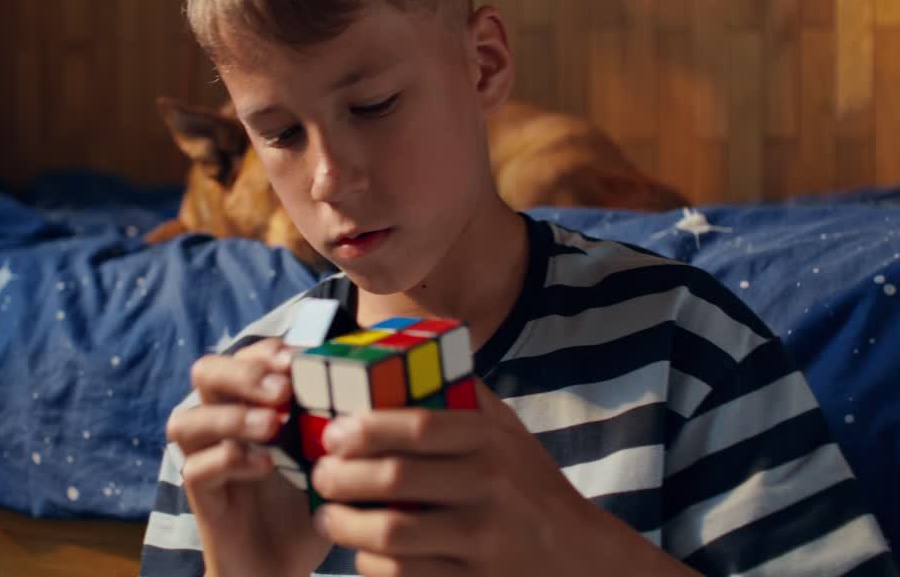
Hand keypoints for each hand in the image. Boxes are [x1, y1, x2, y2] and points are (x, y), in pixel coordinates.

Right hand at [166, 338, 331, 576]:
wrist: (286, 565)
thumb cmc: (310, 502)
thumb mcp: (330, 454)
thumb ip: (337, 419)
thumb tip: (369, 379)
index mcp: (251, 404)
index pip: (244, 356)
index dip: (267, 352)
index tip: (300, 359)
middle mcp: (220, 425)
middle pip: (204, 373)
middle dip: (243, 373)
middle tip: (283, 390)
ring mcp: (207, 460)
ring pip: (185, 420)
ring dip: (230, 416)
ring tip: (272, 426)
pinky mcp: (203, 499)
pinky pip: (195, 469)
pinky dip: (228, 460)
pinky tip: (265, 466)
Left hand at [308, 380, 697, 576]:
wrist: (580, 557)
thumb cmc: (528, 485)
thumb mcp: (507, 432)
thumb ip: (462, 394)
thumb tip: (402, 346)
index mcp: (491, 442)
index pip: (420, 426)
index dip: (367, 427)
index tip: (332, 432)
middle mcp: (490, 487)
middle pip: (396, 479)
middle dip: (342, 477)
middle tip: (319, 476)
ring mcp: (484, 540)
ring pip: (393, 534)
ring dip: (347, 525)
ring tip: (328, 516)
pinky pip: (407, 576)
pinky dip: (372, 565)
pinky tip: (362, 553)